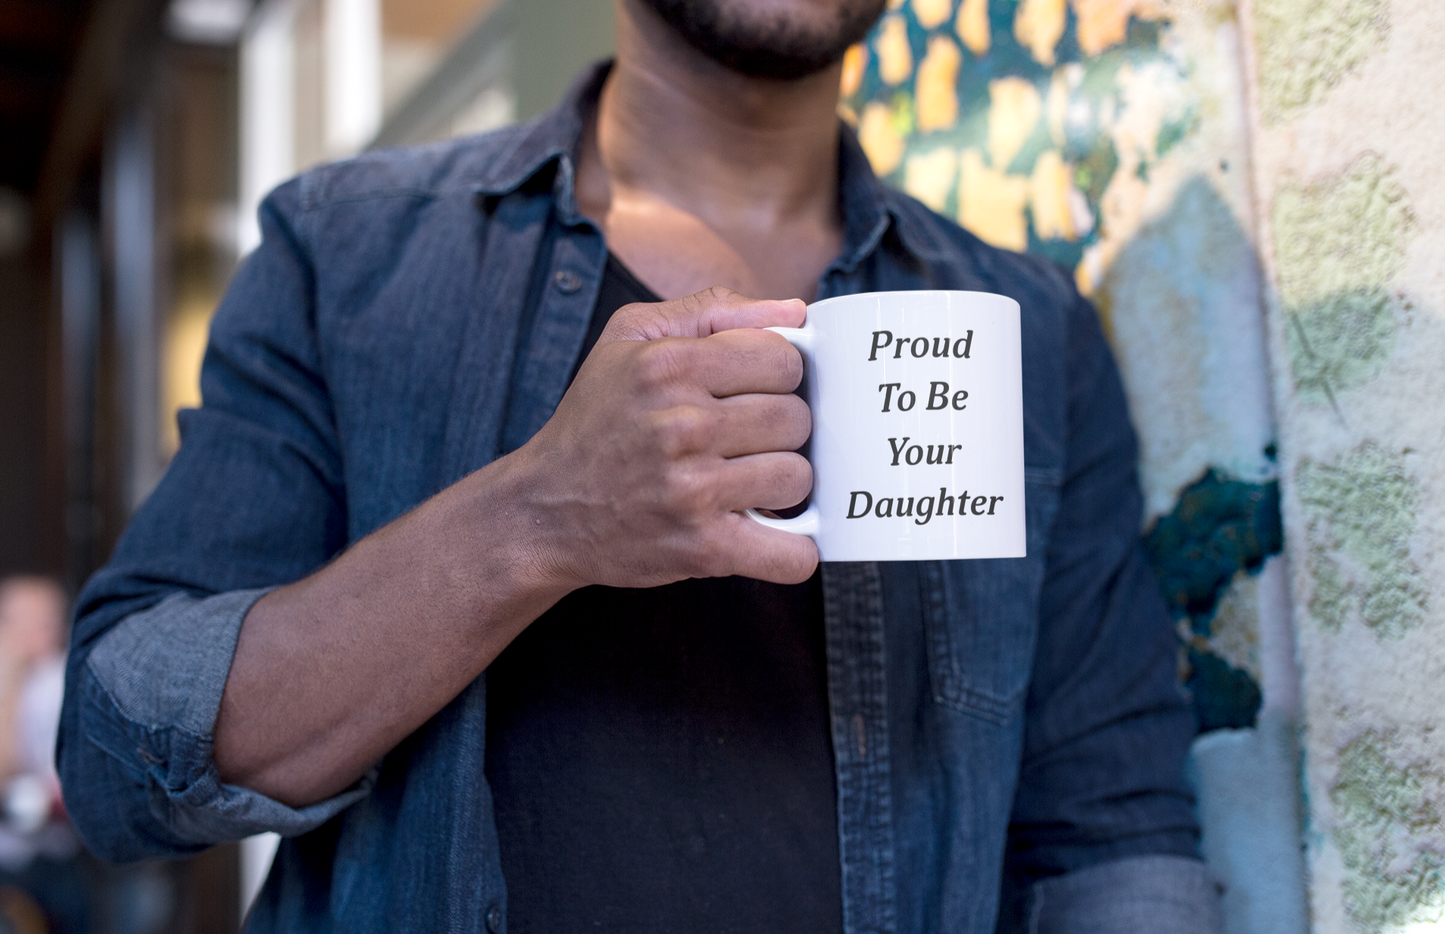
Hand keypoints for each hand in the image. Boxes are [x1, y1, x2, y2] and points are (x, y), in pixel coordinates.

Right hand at [511, 286, 816, 588]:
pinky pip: (791, 554)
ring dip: (778, 484)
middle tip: (741, 442)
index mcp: (668, 365)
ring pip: (797, 478)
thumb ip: (712, 310)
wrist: (544, 510)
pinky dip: (794, 552)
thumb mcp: (629, 338)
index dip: (775, 376)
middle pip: (795, 418)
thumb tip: (794, 311)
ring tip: (743, 483)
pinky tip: (768, 534)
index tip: (751, 391)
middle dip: (777, 430)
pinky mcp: (701, 548)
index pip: (782, 359)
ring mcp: (692, 490)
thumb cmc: (594, 419)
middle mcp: (680, 425)